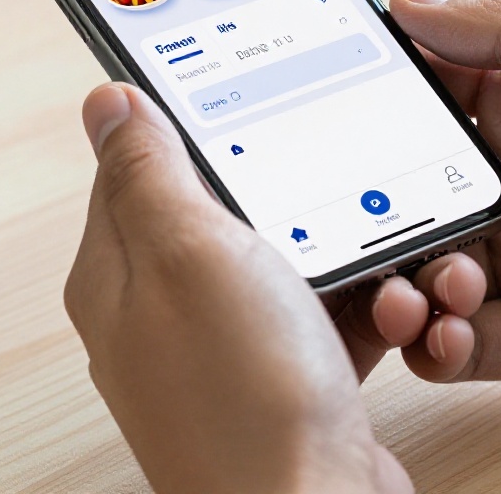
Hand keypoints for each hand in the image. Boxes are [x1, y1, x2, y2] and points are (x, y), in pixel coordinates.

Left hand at [65, 84, 481, 493]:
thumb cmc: (245, 397)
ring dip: (344, 257)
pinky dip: (367, 312)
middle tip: (333, 194)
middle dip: (293, 198)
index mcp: (120, 276)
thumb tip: (108, 102)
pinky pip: (329, 322)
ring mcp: (225, 356)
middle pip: (228, 215)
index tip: (249, 106)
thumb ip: (148, 169)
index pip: (140, 169)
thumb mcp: (189, 249)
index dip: (196, 130)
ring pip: (290, 267)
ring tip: (378, 266)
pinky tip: (392, 313)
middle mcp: (162, 317)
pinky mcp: (284, 389)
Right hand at [389, 0, 500, 398]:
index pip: (420, 98)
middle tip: (354, 214)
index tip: (323, 108)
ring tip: (430, 280)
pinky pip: (456, 346)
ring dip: (399, 279)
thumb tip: (412, 0)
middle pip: (400, 191)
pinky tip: (452, 327)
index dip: (368, 103)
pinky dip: (433, 344)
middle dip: (365, 204)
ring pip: (416, 272)